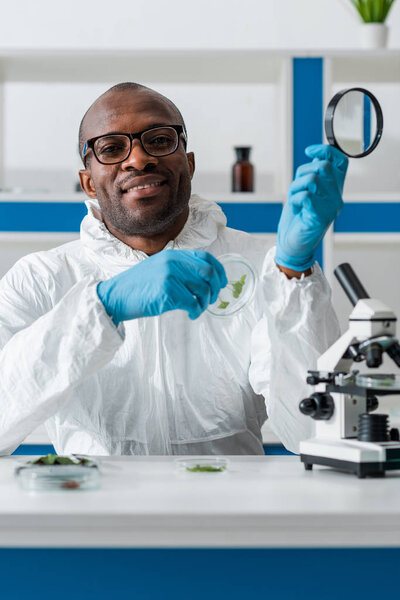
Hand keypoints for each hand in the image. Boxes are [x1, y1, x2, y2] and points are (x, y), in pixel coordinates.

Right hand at [97, 249, 227, 324]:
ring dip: (205, 303)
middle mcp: (173, 262)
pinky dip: (196, 311)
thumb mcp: (159, 268)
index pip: (206, 258)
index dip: (219, 271)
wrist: (116, 296)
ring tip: (198, 309)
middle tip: (211, 299)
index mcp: (173, 255)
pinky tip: (191, 314)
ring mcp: (170, 276)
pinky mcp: (167, 293)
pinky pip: (192, 303)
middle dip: (215, 288)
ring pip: (203, 290)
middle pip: (209, 273)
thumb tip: (205, 279)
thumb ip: (179, 269)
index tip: (222, 283)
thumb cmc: (138, 286)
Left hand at [275, 144, 347, 271]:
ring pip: (312, 179)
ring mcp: (330, 207)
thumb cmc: (297, 220)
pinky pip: (305, 195)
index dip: (326, 150)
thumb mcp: (306, 192)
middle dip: (303, 172)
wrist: (293, 245)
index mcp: (335, 189)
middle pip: (323, 166)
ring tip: (295, 200)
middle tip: (297, 187)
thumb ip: (313, 175)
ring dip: (296, 187)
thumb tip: (316, 155)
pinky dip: (294, 200)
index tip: (309, 152)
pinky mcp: (320, 216)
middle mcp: (336, 197)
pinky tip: (295, 209)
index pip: (340, 161)